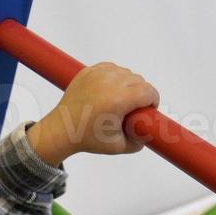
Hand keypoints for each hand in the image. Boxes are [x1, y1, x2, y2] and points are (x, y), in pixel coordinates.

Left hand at [26, 62, 159, 163]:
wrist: (62, 129)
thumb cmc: (88, 138)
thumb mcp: (119, 146)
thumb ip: (140, 141)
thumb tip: (153, 134)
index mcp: (117, 100)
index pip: (148, 92)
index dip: (153, 101)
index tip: (150, 109)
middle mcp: (108, 83)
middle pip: (139, 80)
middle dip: (141, 94)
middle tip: (134, 108)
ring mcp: (97, 75)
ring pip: (126, 72)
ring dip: (129, 84)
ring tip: (121, 100)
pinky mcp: (89, 71)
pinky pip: (112, 68)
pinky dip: (115, 77)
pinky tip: (111, 90)